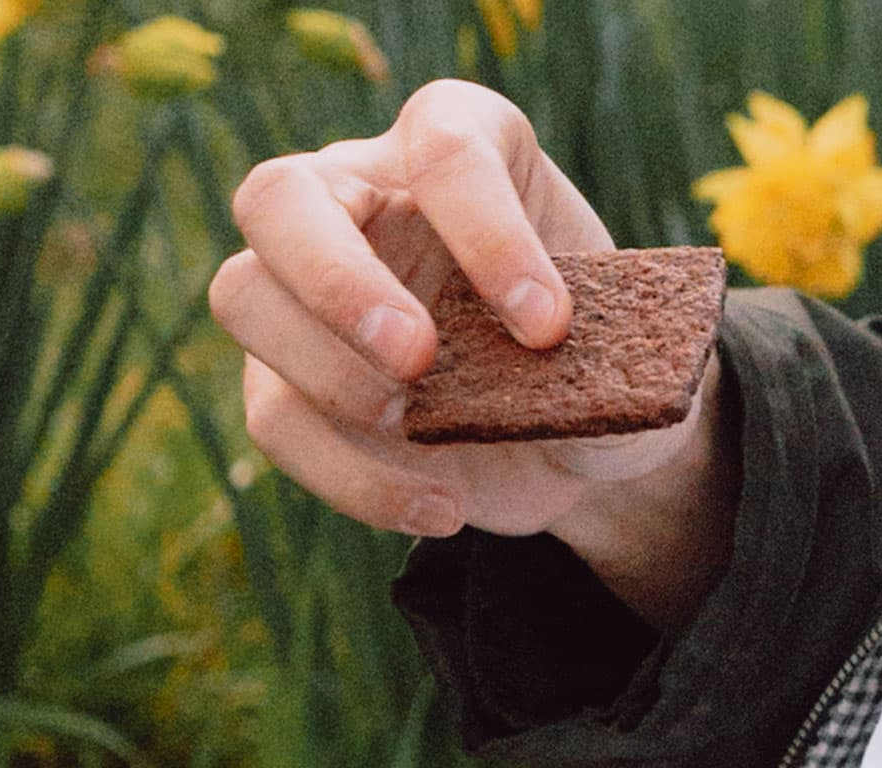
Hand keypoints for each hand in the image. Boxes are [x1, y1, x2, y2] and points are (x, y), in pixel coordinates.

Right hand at [209, 82, 733, 619]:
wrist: (580, 445)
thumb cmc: (605, 364)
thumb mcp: (638, 352)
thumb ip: (620, 358)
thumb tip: (599, 390)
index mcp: (461, 147)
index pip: (446, 148)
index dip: (488, 230)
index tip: (549, 326)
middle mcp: (363, 196)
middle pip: (280, 196)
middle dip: (337, 281)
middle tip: (418, 360)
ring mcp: (310, 290)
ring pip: (243, 296)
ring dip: (323, 372)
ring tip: (422, 430)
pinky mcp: (293, 384)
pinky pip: (276, 419)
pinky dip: (350, 476)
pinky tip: (441, 507)